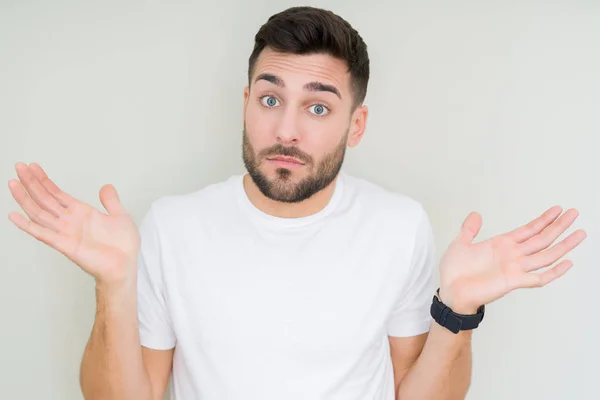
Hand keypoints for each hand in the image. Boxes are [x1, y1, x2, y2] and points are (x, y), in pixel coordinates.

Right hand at [8, 162, 139, 286]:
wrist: (125, 266)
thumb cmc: (123, 246)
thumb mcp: (120, 216)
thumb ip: (111, 202)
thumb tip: (106, 187)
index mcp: (81, 213)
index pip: (57, 194)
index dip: (44, 181)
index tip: (32, 167)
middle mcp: (70, 222)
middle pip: (45, 199)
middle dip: (31, 183)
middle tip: (18, 167)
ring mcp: (66, 233)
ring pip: (40, 213)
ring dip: (25, 199)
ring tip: (13, 184)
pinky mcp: (66, 245)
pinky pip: (43, 234)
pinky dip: (28, 226)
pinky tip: (14, 215)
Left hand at [438, 206, 586, 313]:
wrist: (450, 292)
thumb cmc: (454, 272)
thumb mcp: (460, 244)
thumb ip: (469, 229)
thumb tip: (475, 214)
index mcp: (502, 244)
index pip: (529, 229)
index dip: (543, 220)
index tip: (557, 210)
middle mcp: (512, 255)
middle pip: (542, 238)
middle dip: (558, 226)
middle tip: (574, 213)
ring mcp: (515, 268)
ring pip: (545, 255)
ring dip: (563, 245)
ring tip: (579, 234)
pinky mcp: (513, 281)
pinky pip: (538, 277)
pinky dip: (553, 272)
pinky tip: (567, 263)